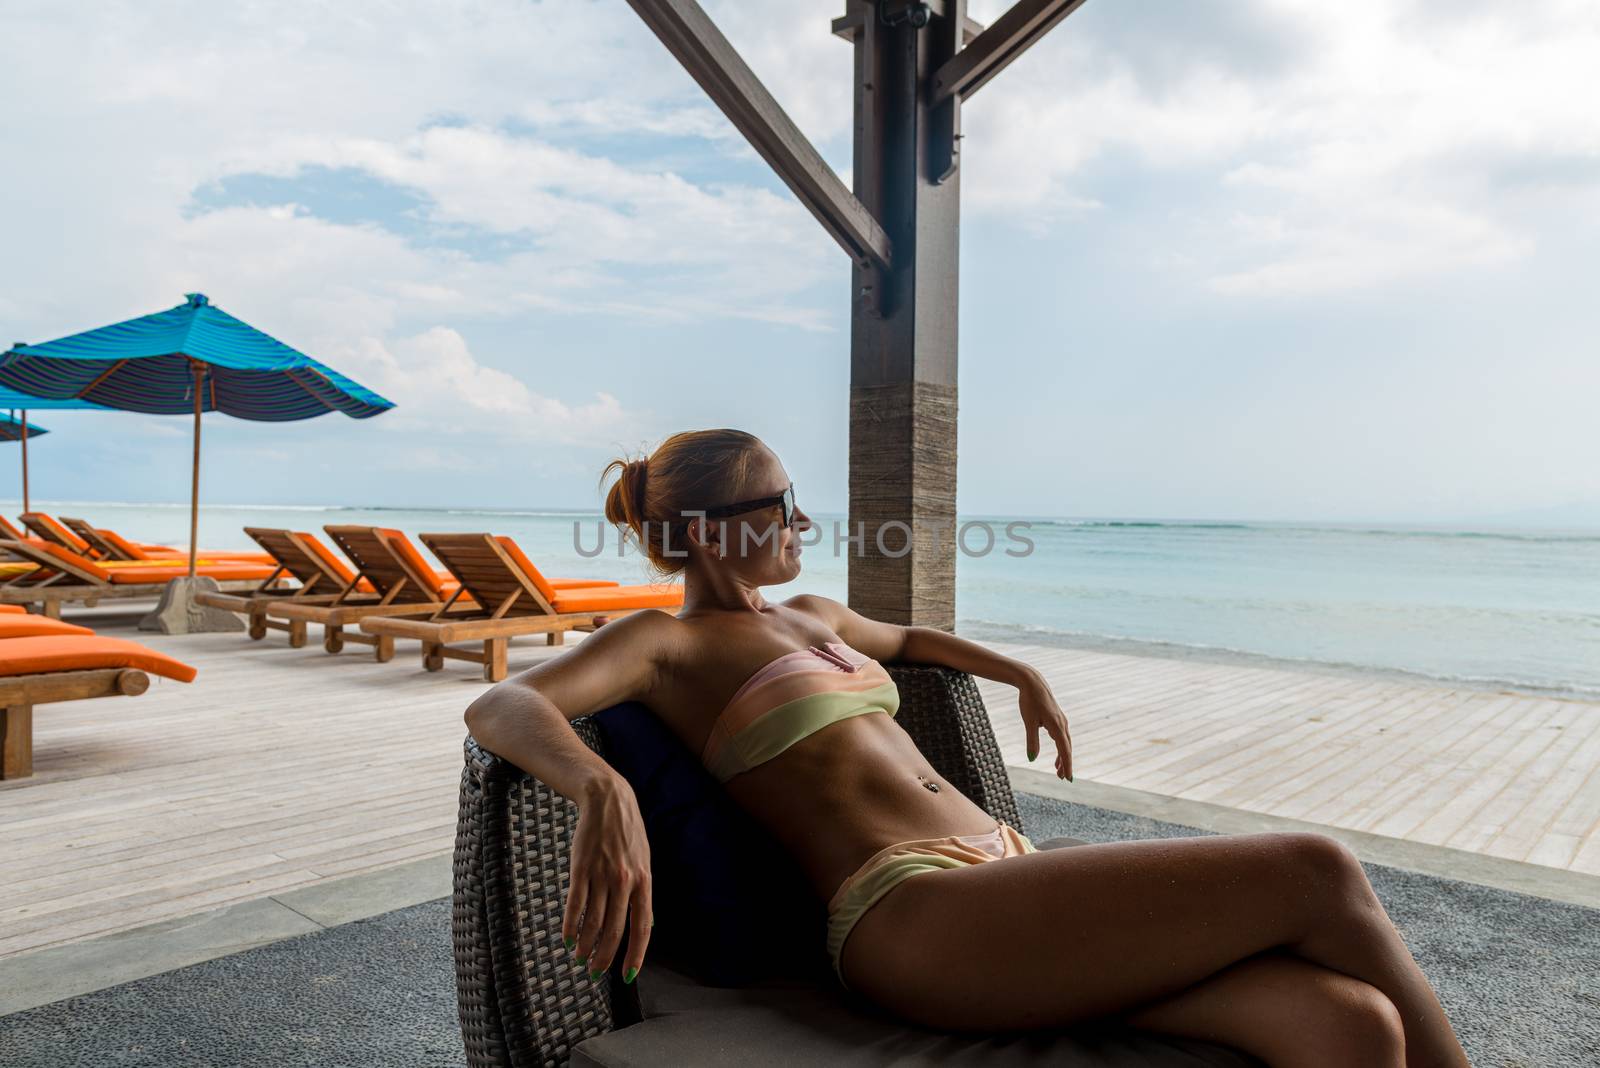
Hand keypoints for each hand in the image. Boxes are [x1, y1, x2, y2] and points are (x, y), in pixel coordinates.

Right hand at [566, 777, 653, 983]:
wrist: (608, 800)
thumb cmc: (627, 833)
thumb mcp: (644, 860)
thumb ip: (642, 891)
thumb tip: (648, 923)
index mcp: (644, 881)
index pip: (642, 927)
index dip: (635, 954)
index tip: (627, 975)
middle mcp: (625, 881)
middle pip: (615, 930)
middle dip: (604, 956)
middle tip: (594, 972)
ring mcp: (602, 875)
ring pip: (593, 921)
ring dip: (585, 945)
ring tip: (579, 958)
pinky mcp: (581, 868)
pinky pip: (575, 904)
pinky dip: (570, 925)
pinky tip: (567, 938)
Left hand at [1019, 674, 1073, 780]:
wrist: (1032, 682)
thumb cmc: (1029, 701)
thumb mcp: (1029, 722)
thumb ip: (1031, 741)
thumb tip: (1031, 759)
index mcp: (1057, 726)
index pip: (1064, 750)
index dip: (1067, 765)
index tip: (1069, 778)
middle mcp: (1062, 724)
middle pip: (1066, 748)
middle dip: (1065, 763)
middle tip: (1063, 778)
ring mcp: (1061, 721)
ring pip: (1064, 742)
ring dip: (1062, 756)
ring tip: (1058, 770)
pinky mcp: (1057, 718)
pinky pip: (1061, 736)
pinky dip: (1060, 747)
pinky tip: (1056, 754)